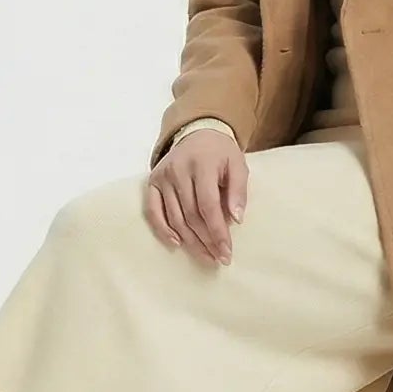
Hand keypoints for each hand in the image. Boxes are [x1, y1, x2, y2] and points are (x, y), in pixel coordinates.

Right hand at [145, 129, 246, 265]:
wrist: (197, 133)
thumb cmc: (221, 154)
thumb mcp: (238, 165)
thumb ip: (239, 190)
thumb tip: (236, 219)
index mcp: (202, 164)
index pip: (208, 205)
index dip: (218, 231)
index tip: (227, 251)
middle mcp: (178, 170)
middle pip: (191, 215)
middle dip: (207, 240)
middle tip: (220, 258)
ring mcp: (162, 177)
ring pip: (175, 218)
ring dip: (190, 241)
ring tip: (205, 257)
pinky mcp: (153, 182)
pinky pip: (153, 212)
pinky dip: (163, 230)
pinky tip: (177, 243)